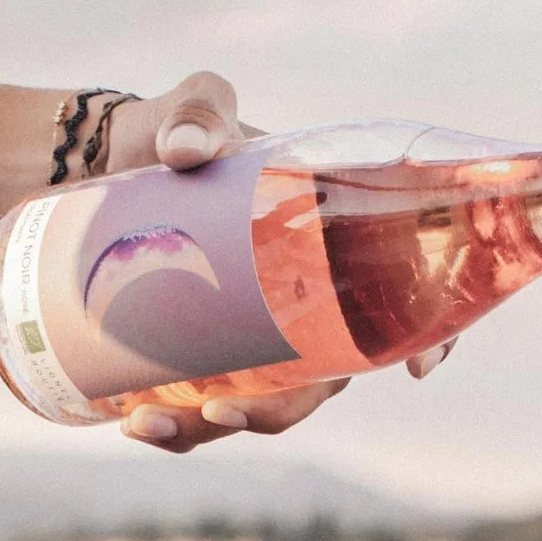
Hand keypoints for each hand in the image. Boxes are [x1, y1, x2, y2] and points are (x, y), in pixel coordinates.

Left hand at [102, 69, 457, 456]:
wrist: (110, 159)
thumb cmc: (179, 132)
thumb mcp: (196, 110)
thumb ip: (197, 113)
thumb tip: (183, 151)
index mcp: (330, 246)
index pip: (404, 297)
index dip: (430, 336)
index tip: (417, 367)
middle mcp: (305, 305)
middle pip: (318, 385)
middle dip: (273, 414)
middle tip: (217, 408)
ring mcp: (255, 338)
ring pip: (257, 407)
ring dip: (208, 430)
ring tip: (144, 424)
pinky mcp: (201, 355)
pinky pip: (199, 407)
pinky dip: (172, 425)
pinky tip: (127, 422)